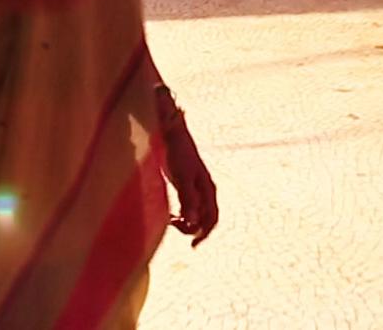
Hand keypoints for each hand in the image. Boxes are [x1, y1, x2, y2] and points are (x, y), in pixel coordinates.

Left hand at [163, 124, 217, 246]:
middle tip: (174, 226)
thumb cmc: (178, 155)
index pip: (212, 219)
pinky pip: (188, 207)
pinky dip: (181, 214)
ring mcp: (196, 189)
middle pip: (205, 219)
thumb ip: (189, 199)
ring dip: (186, 222)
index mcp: (208, 190)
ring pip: (196, 214)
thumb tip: (193, 222)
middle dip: (192, 228)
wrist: (172, 136)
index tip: (192, 246)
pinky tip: (170, 214)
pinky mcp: (186, 186)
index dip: (204, 234)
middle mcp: (205, 191)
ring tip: (170, 220)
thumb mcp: (183, 178)